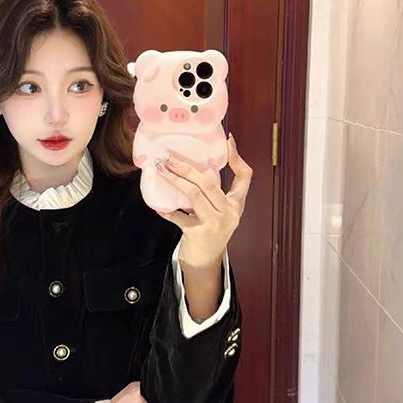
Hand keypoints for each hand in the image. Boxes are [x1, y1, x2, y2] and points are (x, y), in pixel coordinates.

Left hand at [154, 133, 253, 267]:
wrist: (206, 261)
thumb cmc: (211, 231)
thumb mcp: (220, 212)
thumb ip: (215, 194)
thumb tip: (195, 167)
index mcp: (237, 204)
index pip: (245, 176)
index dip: (237, 158)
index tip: (228, 140)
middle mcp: (229, 213)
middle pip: (208, 183)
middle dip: (186, 168)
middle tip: (168, 158)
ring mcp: (215, 224)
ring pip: (194, 195)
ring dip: (175, 181)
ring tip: (161, 171)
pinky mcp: (198, 234)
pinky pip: (179, 217)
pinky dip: (167, 211)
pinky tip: (157, 205)